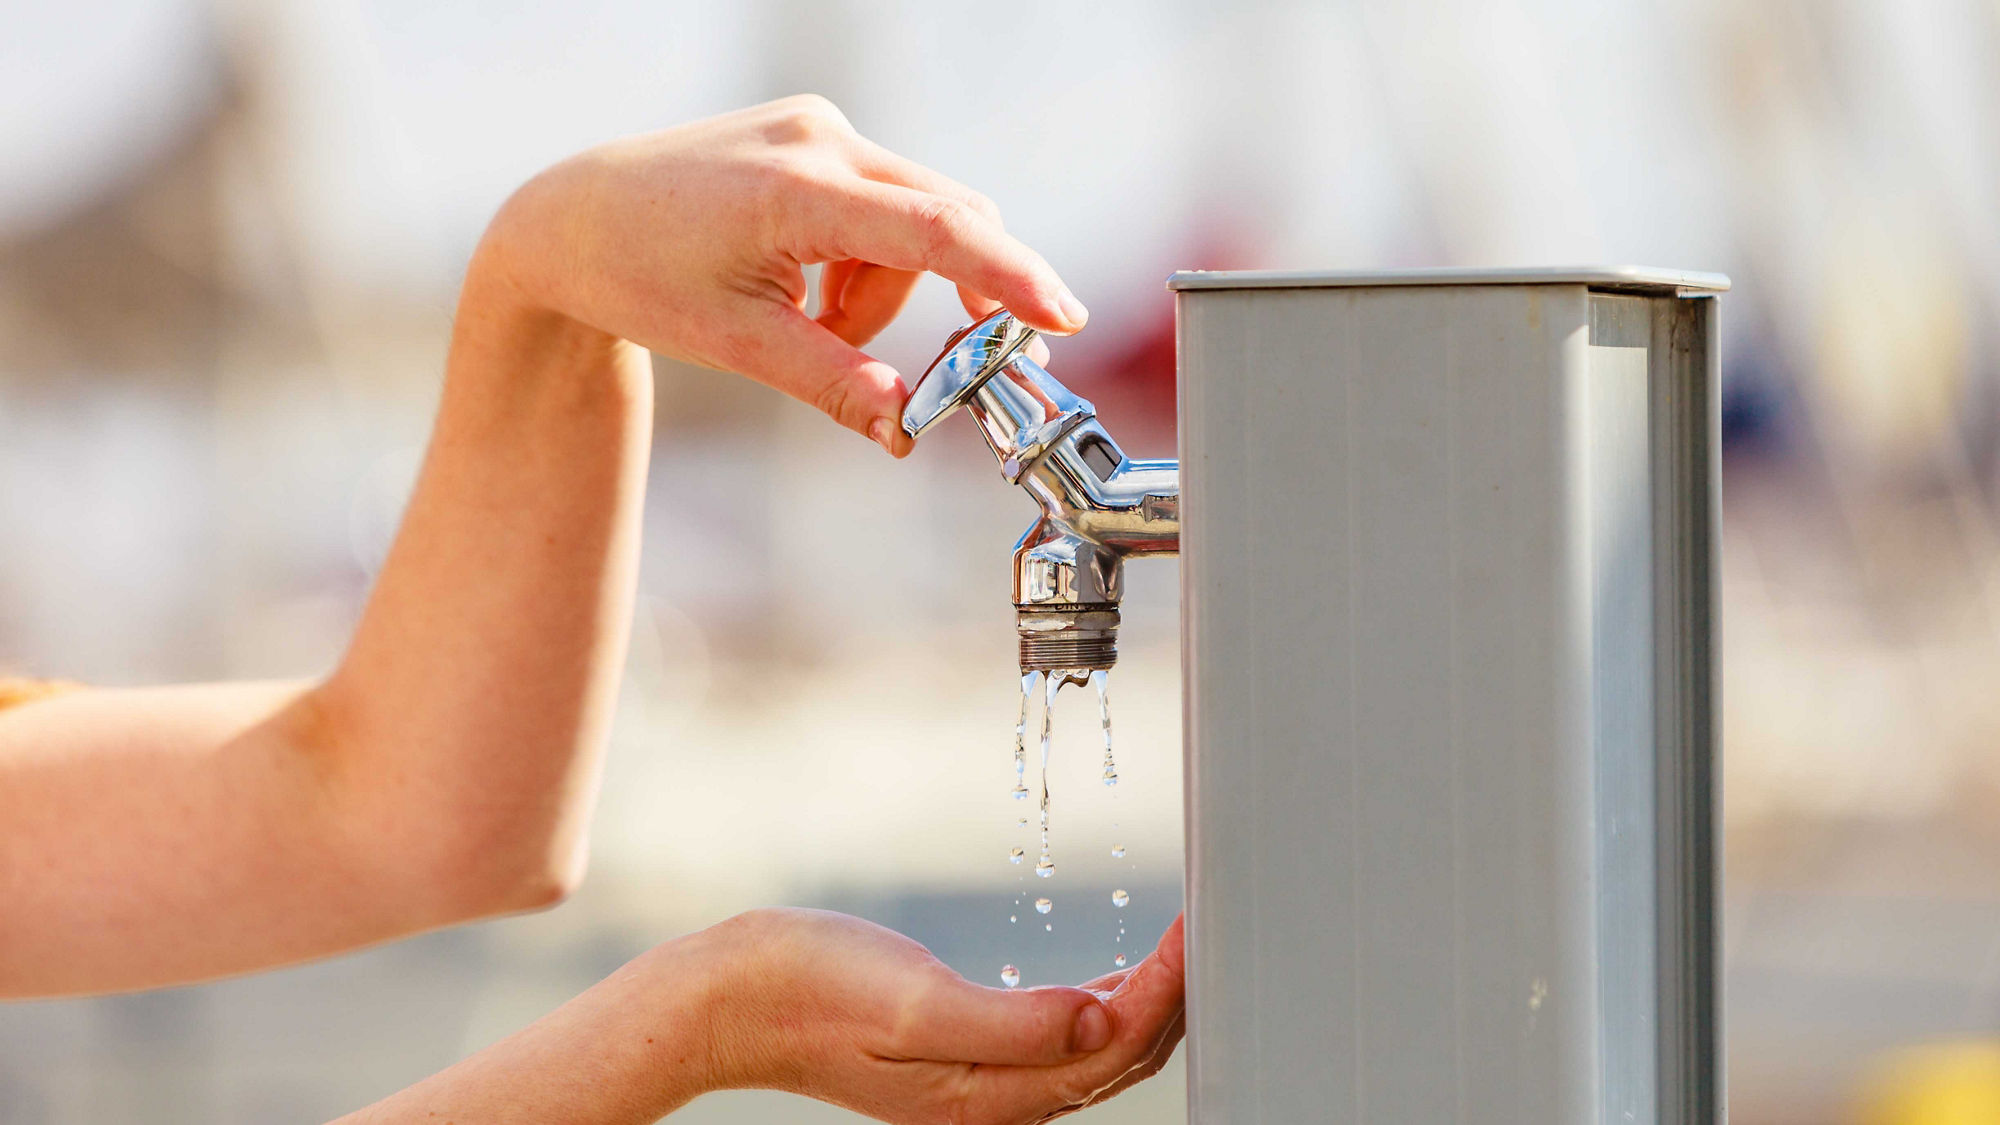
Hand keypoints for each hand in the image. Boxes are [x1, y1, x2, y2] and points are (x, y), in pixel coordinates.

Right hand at [337, 908, 1183, 1123]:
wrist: (728, 997)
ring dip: (1143, 1006)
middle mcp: (994, 1104)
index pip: (1114, 1048)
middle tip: (1204, 925)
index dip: (1168, 991)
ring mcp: (978, 1089)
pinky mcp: (961, 1064)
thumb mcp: (910, 997)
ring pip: (1092, 1057)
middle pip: (1117, 1060)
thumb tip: (1100, 1024)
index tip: (1195, 924)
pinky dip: (1098, 1012)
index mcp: (987, 1096)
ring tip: (1178, 946)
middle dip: (1172, 999)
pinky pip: (1055, 1048)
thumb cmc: (807, 985)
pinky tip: (1111, 982)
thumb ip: (1012, 1022)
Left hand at [475, 94, 1087, 455]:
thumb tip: (908, 429)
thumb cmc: (641, 276)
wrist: (572, 221)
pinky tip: (808, 287)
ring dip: (888, 290)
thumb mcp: (740, 345)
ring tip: (815, 325)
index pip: (936, 230)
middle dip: (949, 299)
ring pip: (916, 220)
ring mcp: (819, 127)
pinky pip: (883, 203)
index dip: (1009, 275)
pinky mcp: (814, 133)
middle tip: (959, 365)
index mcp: (798, 190)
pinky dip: (867, 260)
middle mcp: (821, 139)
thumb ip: (835, 382)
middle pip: (945, 220)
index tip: (1062, 314)